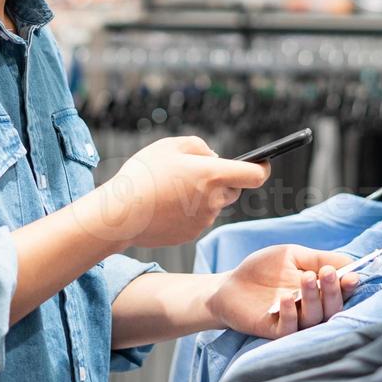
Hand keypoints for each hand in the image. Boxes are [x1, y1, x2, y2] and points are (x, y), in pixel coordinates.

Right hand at [86, 136, 269, 248]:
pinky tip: (165, 205)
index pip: (255, 175)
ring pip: (214, 205)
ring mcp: (203, 221)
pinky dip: (188, 212)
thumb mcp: (169, 146)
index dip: (262, 168)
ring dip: (203, 197)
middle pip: (233, 190)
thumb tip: (214, 157)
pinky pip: (197, 219)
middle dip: (223, 181)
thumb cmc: (143, 175)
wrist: (119, 215)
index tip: (263, 163)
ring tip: (172, 189)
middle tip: (196, 173)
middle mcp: (213, 201)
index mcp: (212, 175)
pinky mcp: (190, 235)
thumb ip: (199, 147)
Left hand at [206, 245, 360, 339]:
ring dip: (313, 298)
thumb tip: (349, 261)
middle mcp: (310, 309)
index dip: (348, 286)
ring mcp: (294, 321)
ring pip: (313, 318)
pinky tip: (286, 298)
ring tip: (307, 278)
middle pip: (331, 308)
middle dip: (333, 290)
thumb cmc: (263, 269)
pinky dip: (290, 314)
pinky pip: (289, 329)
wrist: (230, 285)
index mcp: (318, 291)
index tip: (351, 276)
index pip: (340, 292)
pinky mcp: (274, 331)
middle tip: (328, 273)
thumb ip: (318, 258)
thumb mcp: (292, 256)